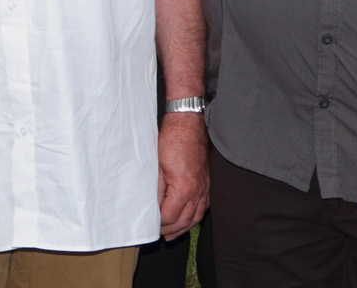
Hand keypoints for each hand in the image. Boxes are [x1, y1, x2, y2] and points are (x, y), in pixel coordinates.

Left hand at [156, 112, 208, 240]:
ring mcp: (205, 186)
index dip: (158, 224)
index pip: (170, 217)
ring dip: (184, 227)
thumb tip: (152, 208)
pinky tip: (189, 217)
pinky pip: (204, 205)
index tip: (149, 225)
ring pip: (196, 215)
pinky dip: (195, 215)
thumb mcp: (156, 166)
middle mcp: (198, 190)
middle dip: (170, 230)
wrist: (188, 123)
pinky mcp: (207, 181)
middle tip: (158, 234)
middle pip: (184, 221)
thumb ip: (156, 190)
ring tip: (172, 233)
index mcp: (184, 187)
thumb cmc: (172, 140)